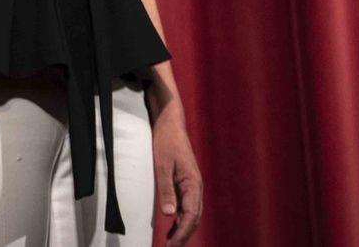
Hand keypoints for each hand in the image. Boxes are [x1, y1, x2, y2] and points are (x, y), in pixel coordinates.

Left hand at [151, 104, 202, 244]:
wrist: (169, 123)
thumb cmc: (166, 142)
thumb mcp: (162, 165)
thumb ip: (166, 189)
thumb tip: (168, 214)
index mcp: (193, 184)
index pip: (191, 215)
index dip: (182, 232)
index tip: (172, 244)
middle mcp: (196, 187)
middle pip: (193, 218)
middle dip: (184, 235)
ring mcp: (192, 185)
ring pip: (191, 213)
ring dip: (182, 228)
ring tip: (171, 241)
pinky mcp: (185, 182)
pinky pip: (186, 205)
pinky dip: (180, 218)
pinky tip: (172, 225)